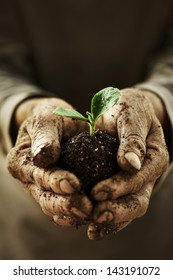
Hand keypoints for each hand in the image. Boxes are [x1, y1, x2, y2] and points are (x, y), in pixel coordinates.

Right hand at [7, 97, 91, 225]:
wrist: (60, 125)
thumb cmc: (50, 119)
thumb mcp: (46, 120)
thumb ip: (44, 137)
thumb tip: (43, 157)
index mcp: (21, 162)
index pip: (38, 175)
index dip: (55, 181)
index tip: (73, 184)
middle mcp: (30, 180)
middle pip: (45, 198)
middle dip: (66, 204)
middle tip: (87, 207)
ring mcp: (44, 189)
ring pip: (56, 207)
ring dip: (74, 213)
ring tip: (93, 213)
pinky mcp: (60, 194)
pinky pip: (68, 208)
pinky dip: (80, 213)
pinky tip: (95, 214)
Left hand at [87, 88, 168, 239]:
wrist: (121, 110)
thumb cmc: (127, 108)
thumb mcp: (130, 115)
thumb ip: (132, 138)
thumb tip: (131, 164)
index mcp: (155, 158)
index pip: (141, 178)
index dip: (120, 187)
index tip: (97, 192)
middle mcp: (147, 175)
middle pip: (137, 201)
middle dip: (116, 211)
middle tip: (94, 215)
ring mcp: (134, 182)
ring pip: (127, 209)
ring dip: (110, 222)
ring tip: (89, 228)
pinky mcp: (120, 185)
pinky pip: (114, 205)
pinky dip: (102, 217)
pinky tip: (86, 224)